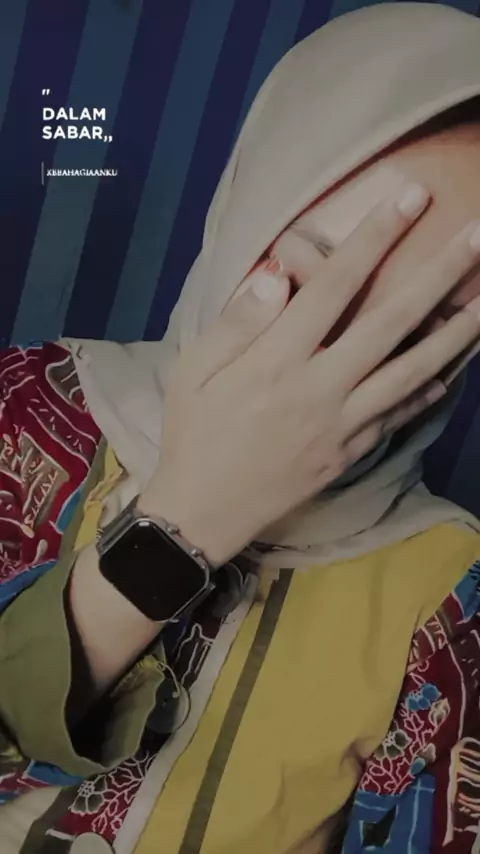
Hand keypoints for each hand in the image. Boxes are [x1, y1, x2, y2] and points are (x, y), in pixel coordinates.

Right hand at [139, 184, 479, 564]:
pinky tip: (454, 372)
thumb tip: (277, 273)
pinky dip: (429, 391)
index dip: (373, 238)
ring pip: (411, 371)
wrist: (204, 513)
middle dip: (438, 274)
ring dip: (456, 333)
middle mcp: (318, 391)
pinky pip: (399, 416)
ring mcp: (342, 426)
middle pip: (389, 324)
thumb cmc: (193, 434)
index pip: (332, 288)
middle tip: (478, 234)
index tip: (410, 197)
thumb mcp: (192, 372)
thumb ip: (236, 322)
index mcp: (274, 363)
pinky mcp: (351, 452)